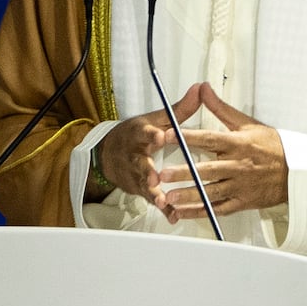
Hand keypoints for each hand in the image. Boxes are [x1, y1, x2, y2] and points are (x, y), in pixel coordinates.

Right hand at [90, 85, 204, 211]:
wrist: (107, 154)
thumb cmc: (136, 135)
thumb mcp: (155, 119)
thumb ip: (179, 109)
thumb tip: (199, 89)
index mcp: (139, 135)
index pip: (144, 133)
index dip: (151, 135)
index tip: (160, 136)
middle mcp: (134, 156)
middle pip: (140, 164)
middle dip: (147, 171)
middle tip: (155, 177)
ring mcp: (135, 175)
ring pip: (144, 185)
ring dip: (153, 194)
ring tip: (163, 201)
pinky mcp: (139, 189)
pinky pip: (151, 200)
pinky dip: (162, 209)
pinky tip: (172, 215)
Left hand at [159, 82, 288, 221]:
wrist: (298, 170)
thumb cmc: (273, 146)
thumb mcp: (247, 123)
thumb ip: (220, 108)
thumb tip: (203, 89)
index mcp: (238, 144)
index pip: (209, 139)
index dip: (188, 137)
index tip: (169, 135)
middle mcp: (238, 166)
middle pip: (207, 170)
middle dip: (184, 173)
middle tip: (163, 174)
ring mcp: (240, 186)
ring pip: (211, 192)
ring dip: (189, 196)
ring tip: (169, 197)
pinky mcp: (242, 202)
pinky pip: (219, 209)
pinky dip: (201, 212)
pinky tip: (183, 212)